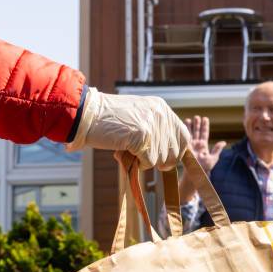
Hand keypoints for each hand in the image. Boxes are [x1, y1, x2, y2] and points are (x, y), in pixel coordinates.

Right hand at [66, 88, 190, 169]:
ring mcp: (153, 124)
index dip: (177, 151)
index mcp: (162, 108)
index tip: (165, 158)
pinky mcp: (143, 136)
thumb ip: (156, 130)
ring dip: (145, 160)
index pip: (185, 136)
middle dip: (160, 160)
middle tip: (142, 155)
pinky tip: (125, 151)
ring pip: (161, 159)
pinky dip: (137, 163)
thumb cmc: (110, 120)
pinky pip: (149, 162)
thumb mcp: (139, 117)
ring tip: (129, 148)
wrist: (87, 114)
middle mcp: (161, 114)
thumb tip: (173, 157)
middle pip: (175, 152)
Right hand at [185, 115, 225, 172]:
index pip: (204, 133)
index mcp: (203, 146)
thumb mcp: (213, 158)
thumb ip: (217, 149)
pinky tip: (182, 127)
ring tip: (189, 119)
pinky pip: (184, 139)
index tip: (205, 118)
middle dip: (197, 124)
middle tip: (197, 117)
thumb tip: (223, 142)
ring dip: (190, 127)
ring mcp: (190, 146)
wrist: (195, 174)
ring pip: (190, 134)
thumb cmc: (205, 168)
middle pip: (197, 132)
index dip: (205, 126)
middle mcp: (196, 144)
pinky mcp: (185, 148)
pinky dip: (183, 133)